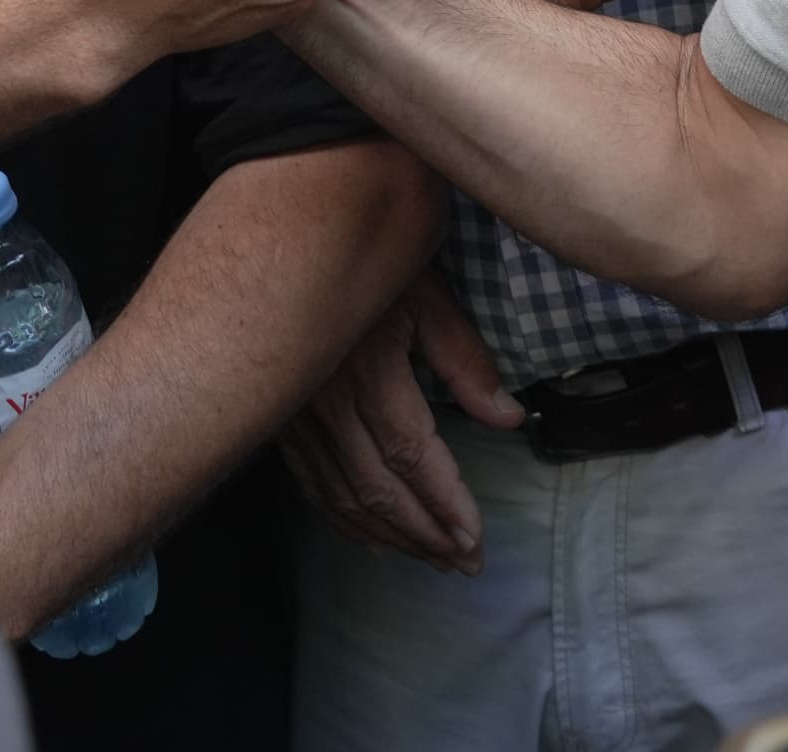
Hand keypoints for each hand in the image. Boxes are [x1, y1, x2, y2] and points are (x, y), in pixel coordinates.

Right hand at [280, 273, 524, 572]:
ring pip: (339, 493)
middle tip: (462, 564)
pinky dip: (339, 517)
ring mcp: (294, 410)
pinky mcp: (278, 413)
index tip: (474, 539)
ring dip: (387, 535)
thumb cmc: (370, 249)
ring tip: (428, 559)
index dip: (443, 502)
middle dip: (422, 534)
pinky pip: (308, 480)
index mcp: (369, 368)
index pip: (411, 454)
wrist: (291, 223)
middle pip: (375, 487)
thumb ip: (465, 359)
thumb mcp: (427, 292)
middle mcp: (326, 398)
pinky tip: (368, 537)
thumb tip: (508, 418)